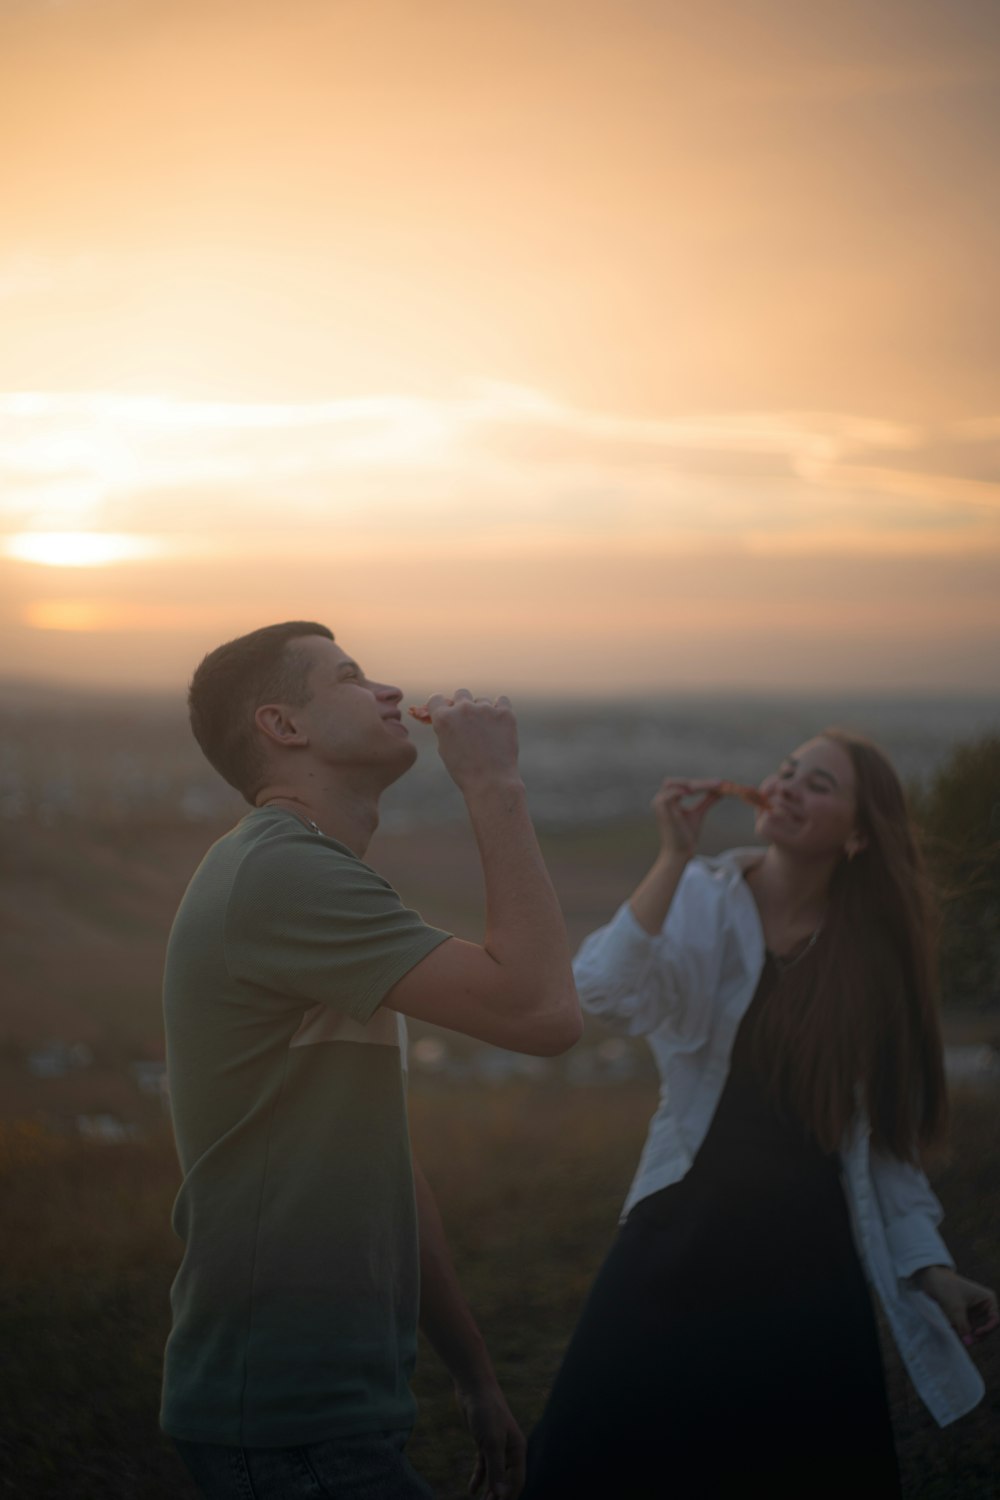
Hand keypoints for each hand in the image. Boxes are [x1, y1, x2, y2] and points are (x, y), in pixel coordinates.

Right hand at [421, 690, 519, 793]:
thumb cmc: (464, 770)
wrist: (491, 782)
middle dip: (463, 705)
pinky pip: (502, 701)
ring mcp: (485, 709)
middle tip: (469, 722)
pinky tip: (500, 724)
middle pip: (461, 693)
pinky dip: (500, 710)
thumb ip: (445, 728)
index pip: (436, 698)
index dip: (440, 706)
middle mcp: (463, 708)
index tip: (446, 712)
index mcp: (443, 718)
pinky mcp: (504, 713)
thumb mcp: (445, 748)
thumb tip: (448, 715)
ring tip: (487, 733)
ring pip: (482, 701)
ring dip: (483, 711)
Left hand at [455, 1381, 526, 1499]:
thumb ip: (497, 1470)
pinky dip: (479, 1478)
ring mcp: (496, 1446)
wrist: (473, 1387)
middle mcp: (510, 1449)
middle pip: (507, 1480)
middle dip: (499, 1496)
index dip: (509, 1497)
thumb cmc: (486, 1411)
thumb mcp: (492, 1443)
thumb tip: (501, 1495)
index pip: (517, 1481)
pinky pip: (484, 1465)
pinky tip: (472, 1490)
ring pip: (495, 1475)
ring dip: (490, 1491)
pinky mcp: (484, 1442)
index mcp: (517, 1450)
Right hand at [651, 778, 721, 857]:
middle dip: (699, 782)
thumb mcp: (698, 813)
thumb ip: (707, 801)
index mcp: (669, 799)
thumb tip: (720, 791)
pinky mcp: (661, 810)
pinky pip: (670, 794)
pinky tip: (693, 793)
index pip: (685, 784)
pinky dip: (681, 791)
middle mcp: (661, 798)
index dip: (702, 783)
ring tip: (710, 788)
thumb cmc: (686, 835)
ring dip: (692, 785)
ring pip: (674, 784)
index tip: (720, 783)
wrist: (679, 852)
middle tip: (718, 784)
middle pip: (679, 781)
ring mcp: (659, 803)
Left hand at [915, 1266, 999, 1345]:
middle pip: (987, 1327)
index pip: (995, 1320)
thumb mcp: (956, 1309)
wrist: (932, 1278)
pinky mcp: (966, 1312)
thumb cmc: (947, 1289)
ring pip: (976, 1328)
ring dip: (966, 1331)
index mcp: (988, 1299)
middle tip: (966, 1340)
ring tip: (954, 1327)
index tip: (975, 1334)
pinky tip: (951, 1325)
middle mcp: (984, 1304)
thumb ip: (963, 1327)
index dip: (987, 1329)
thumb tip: (969, 1343)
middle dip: (976, 1334)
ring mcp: (975, 1309)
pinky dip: (960, 1328)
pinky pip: (967, 1326)